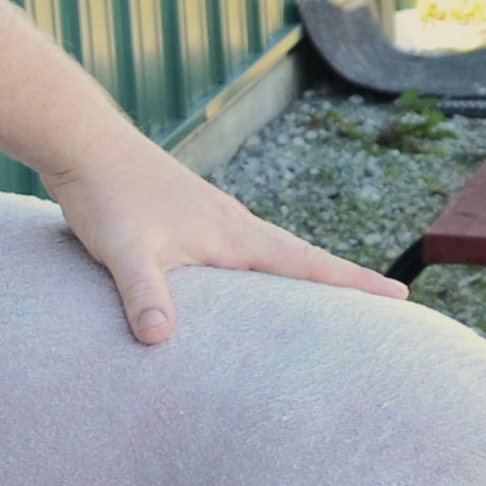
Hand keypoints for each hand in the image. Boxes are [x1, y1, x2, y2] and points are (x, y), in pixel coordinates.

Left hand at [0, 0, 405, 344]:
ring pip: (267, 264)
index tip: (403, 300)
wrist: (82, 145)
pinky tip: (240, 302)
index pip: (309, 266)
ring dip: (296, 287)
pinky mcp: (186, 225)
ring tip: (319, 320)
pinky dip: (253, 283)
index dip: (354, 287)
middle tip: (382, 321)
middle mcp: (233, 228)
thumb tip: (159, 340)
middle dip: (338, 293)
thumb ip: (144, 294)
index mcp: (235, 235)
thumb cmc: (108, 195)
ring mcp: (211, 224)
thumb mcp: (127, 251)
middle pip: (300, 266)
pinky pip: (235, 261)